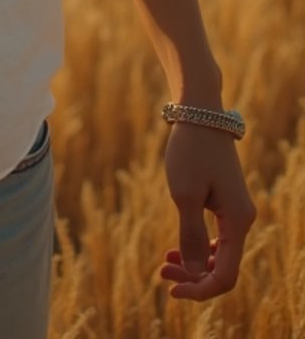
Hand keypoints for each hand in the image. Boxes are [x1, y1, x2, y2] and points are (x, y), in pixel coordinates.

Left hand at [160, 123, 255, 300]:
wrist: (199, 113)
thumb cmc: (190, 151)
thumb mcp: (185, 195)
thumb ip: (191, 236)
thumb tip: (196, 274)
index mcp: (238, 222)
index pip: (226, 276)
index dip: (200, 289)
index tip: (171, 289)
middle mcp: (242, 220)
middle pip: (223, 268)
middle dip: (194, 277)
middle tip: (161, 273)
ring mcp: (235, 211)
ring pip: (219, 254)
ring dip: (194, 265)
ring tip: (165, 263)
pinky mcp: (224, 202)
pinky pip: (216, 238)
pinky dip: (197, 248)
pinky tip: (176, 250)